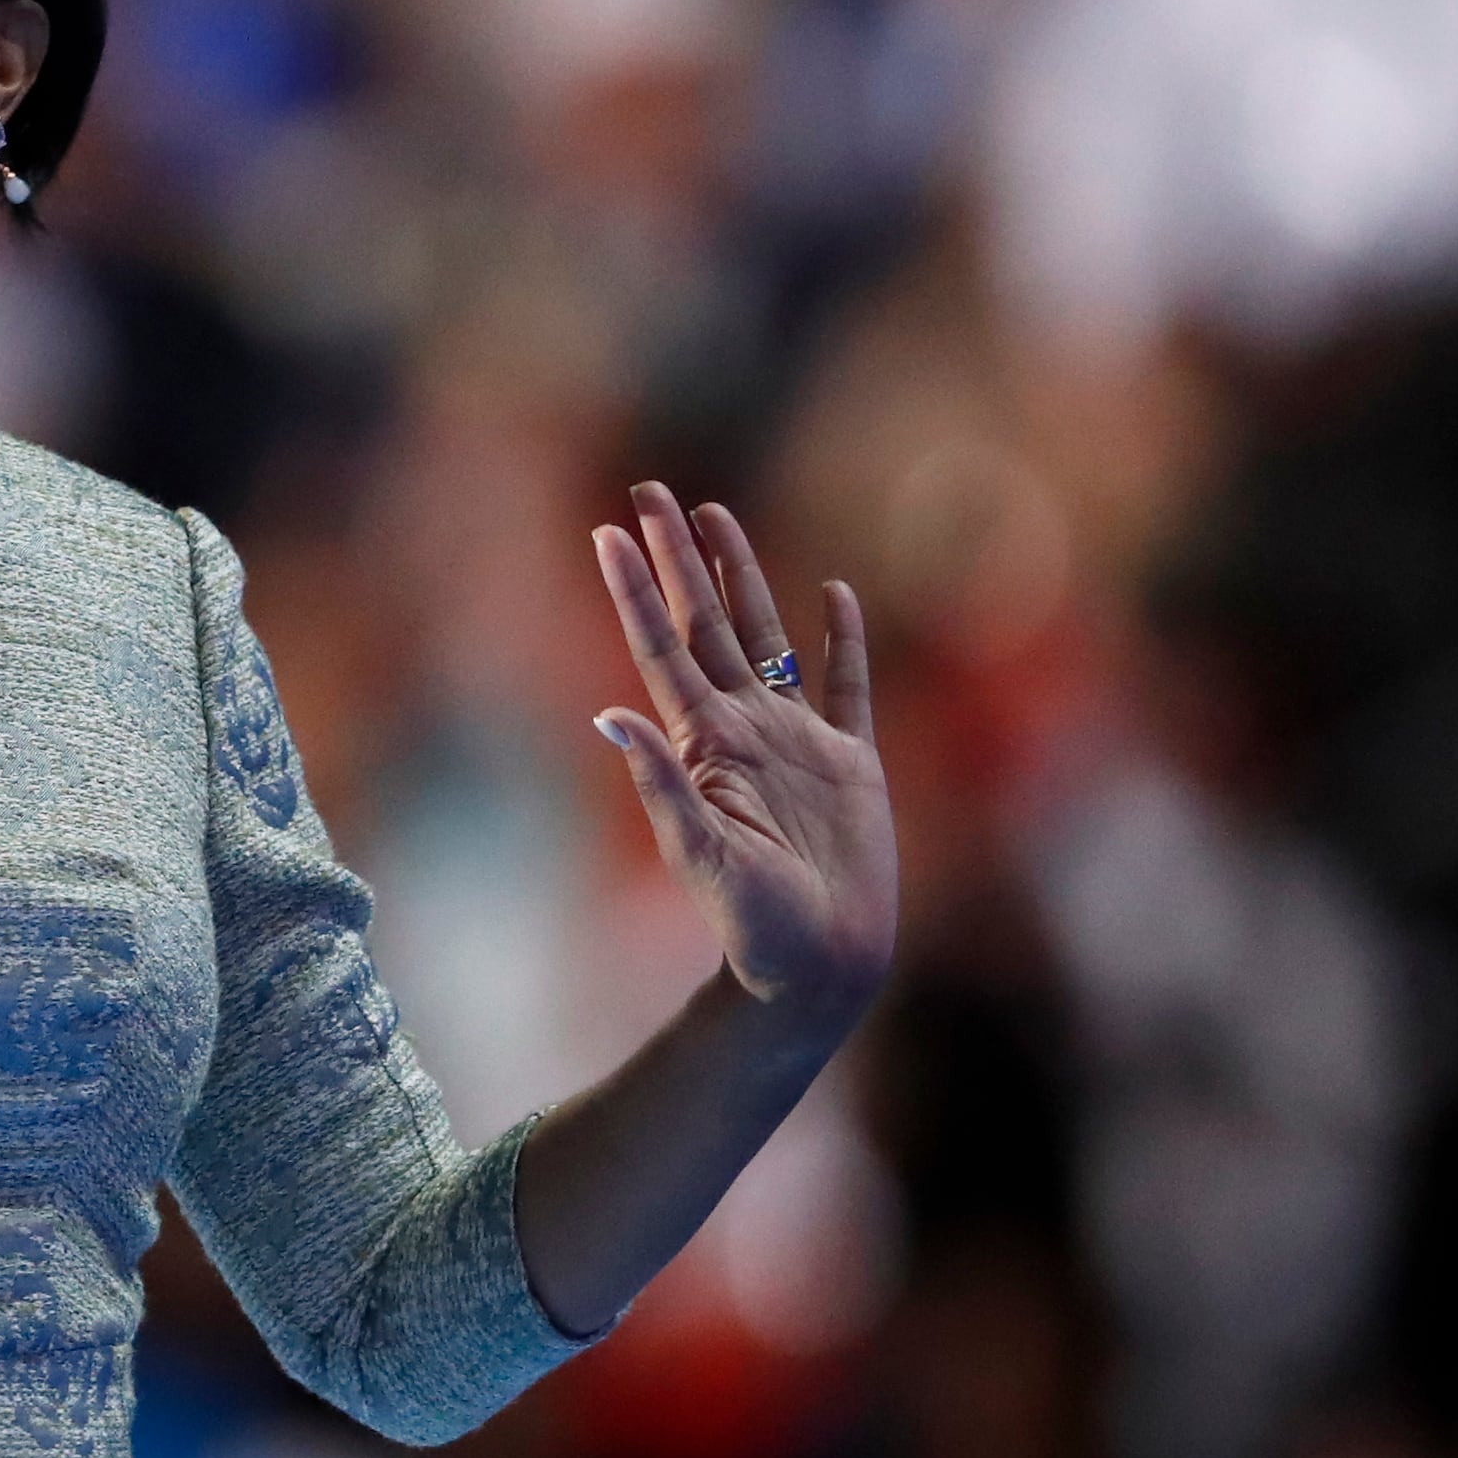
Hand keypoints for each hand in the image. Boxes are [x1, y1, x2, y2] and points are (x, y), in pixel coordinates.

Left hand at [588, 481, 897, 1031]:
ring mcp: (797, 741)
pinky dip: (840, 639)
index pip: (661, 647)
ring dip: (741, 577)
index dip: (635, 589)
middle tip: (650, 492)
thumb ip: (660, 785)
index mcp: (705, 743)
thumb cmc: (754, 924)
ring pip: (765, 636)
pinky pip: (845, 686)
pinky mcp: (852, 763)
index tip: (605, 531)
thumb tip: (608, 716)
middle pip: (704, 622)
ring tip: (715, 518)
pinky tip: (833, 594)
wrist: (819, 966)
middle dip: (676, 557)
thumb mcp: (700, 853)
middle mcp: (744, 729)